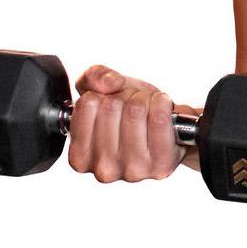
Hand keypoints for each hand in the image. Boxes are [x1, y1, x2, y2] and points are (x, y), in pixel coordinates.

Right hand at [65, 64, 189, 183]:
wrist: (166, 128)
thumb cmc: (129, 113)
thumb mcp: (103, 91)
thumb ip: (93, 77)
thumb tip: (108, 82)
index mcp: (80, 156)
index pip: (87, 103)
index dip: (103, 94)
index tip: (110, 105)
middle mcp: (104, 169)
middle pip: (112, 106)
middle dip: (125, 96)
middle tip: (131, 108)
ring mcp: (132, 170)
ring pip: (135, 109)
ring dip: (144, 99)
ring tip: (146, 112)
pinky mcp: (160, 165)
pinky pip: (159, 118)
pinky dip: (162, 104)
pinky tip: (162, 111)